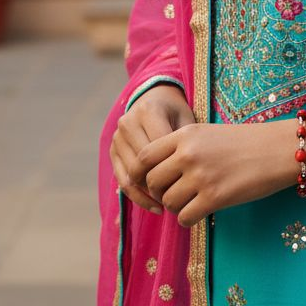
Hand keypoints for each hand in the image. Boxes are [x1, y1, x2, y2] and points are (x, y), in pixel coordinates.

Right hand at [110, 82, 195, 212]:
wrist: (153, 98)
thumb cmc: (176, 112)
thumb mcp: (187, 119)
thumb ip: (186, 142)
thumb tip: (194, 175)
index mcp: (148, 111)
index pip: (160, 149)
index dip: (174, 169)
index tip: (191, 185)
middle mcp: (128, 123)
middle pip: (144, 164)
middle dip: (162, 184)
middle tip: (182, 199)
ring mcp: (117, 138)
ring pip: (131, 175)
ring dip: (150, 194)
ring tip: (171, 204)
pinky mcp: (112, 151)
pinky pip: (122, 180)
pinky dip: (138, 197)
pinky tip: (155, 207)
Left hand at [138, 120, 296, 228]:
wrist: (278, 150)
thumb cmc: (244, 142)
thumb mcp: (208, 133)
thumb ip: (181, 147)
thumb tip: (156, 171)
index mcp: (185, 135)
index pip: (144, 156)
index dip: (141, 174)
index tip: (149, 182)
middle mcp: (188, 154)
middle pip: (153, 182)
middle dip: (159, 193)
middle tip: (173, 195)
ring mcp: (201, 176)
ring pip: (168, 202)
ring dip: (176, 207)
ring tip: (191, 202)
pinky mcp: (214, 198)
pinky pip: (185, 217)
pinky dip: (188, 219)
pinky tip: (199, 212)